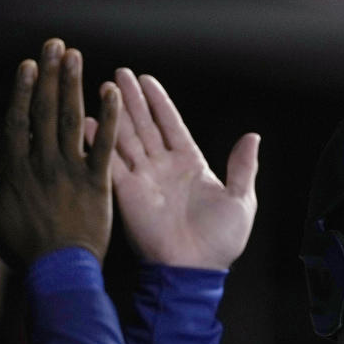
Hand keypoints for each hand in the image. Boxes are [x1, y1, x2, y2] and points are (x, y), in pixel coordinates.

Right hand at [0, 39, 119, 268]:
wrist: (59, 273)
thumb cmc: (24, 250)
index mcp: (17, 172)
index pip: (20, 122)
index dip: (25, 91)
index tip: (30, 65)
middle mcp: (43, 165)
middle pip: (45, 112)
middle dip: (50, 76)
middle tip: (57, 45)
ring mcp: (71, 173)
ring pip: (71, 120)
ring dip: (73, 85)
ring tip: (76, 56)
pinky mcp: (98, 184)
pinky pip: (105, 145)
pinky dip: (110, 118)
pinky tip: (113, 92)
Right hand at [86, 68, 257, 269]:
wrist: (195, 269)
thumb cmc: (220, 241)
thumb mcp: (241, 200)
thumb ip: (243, 166)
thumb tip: (253, 137)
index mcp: (191, 166)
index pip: (172, 125)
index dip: (160, 103)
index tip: (147, 80)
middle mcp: (164, 168)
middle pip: (145, 125)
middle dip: (132, 99)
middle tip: (119, 74)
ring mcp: (143, 179)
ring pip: (127, 137)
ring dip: (116, 112)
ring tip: (104, 86)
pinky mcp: (126, 193)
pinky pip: (111, 162)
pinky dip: (101, 140)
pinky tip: (91, 119)